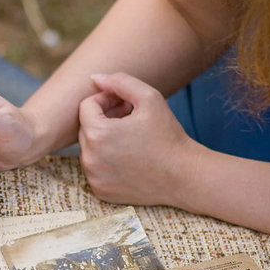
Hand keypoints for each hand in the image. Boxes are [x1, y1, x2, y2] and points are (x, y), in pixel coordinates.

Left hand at [78, 72, 199, 204]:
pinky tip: (128, 158)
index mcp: (98, 133)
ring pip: (88, 148)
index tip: (125, 104)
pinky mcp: (100, 191)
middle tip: (129, 118)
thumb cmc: (168, 136)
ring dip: (103, 139)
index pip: (86, 106)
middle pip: (85, 127)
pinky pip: (94, 168)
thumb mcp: (149, 98)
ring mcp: (94, 177)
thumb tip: (94, 78)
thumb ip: (120, 82)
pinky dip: (105, 160)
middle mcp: (90, 158)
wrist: (184, 176)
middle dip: (104, 118)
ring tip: (129, 137)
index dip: (105, 100)